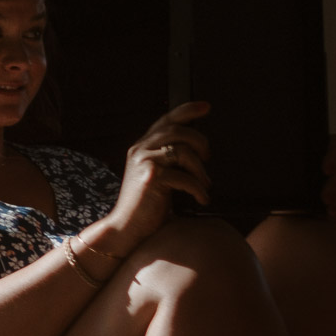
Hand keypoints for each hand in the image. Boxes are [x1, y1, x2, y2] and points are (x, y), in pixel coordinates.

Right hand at [103, 101, 213, 246]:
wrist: (127, 228)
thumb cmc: (147, 205)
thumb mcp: (157, 175)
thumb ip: (169, 159)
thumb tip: (197, 148)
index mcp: (142, 146)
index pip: (166, 119)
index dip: (187, 110)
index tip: (206, 107)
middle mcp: (140, 149)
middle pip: (178, 131)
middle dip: (200, 142)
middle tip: (208, 157)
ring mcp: (143, 162)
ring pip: (183, 151)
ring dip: (200, 170)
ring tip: (205, 185)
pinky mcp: (150, 178)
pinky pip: (184, 176)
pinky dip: (198, 189)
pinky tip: (201, 199)